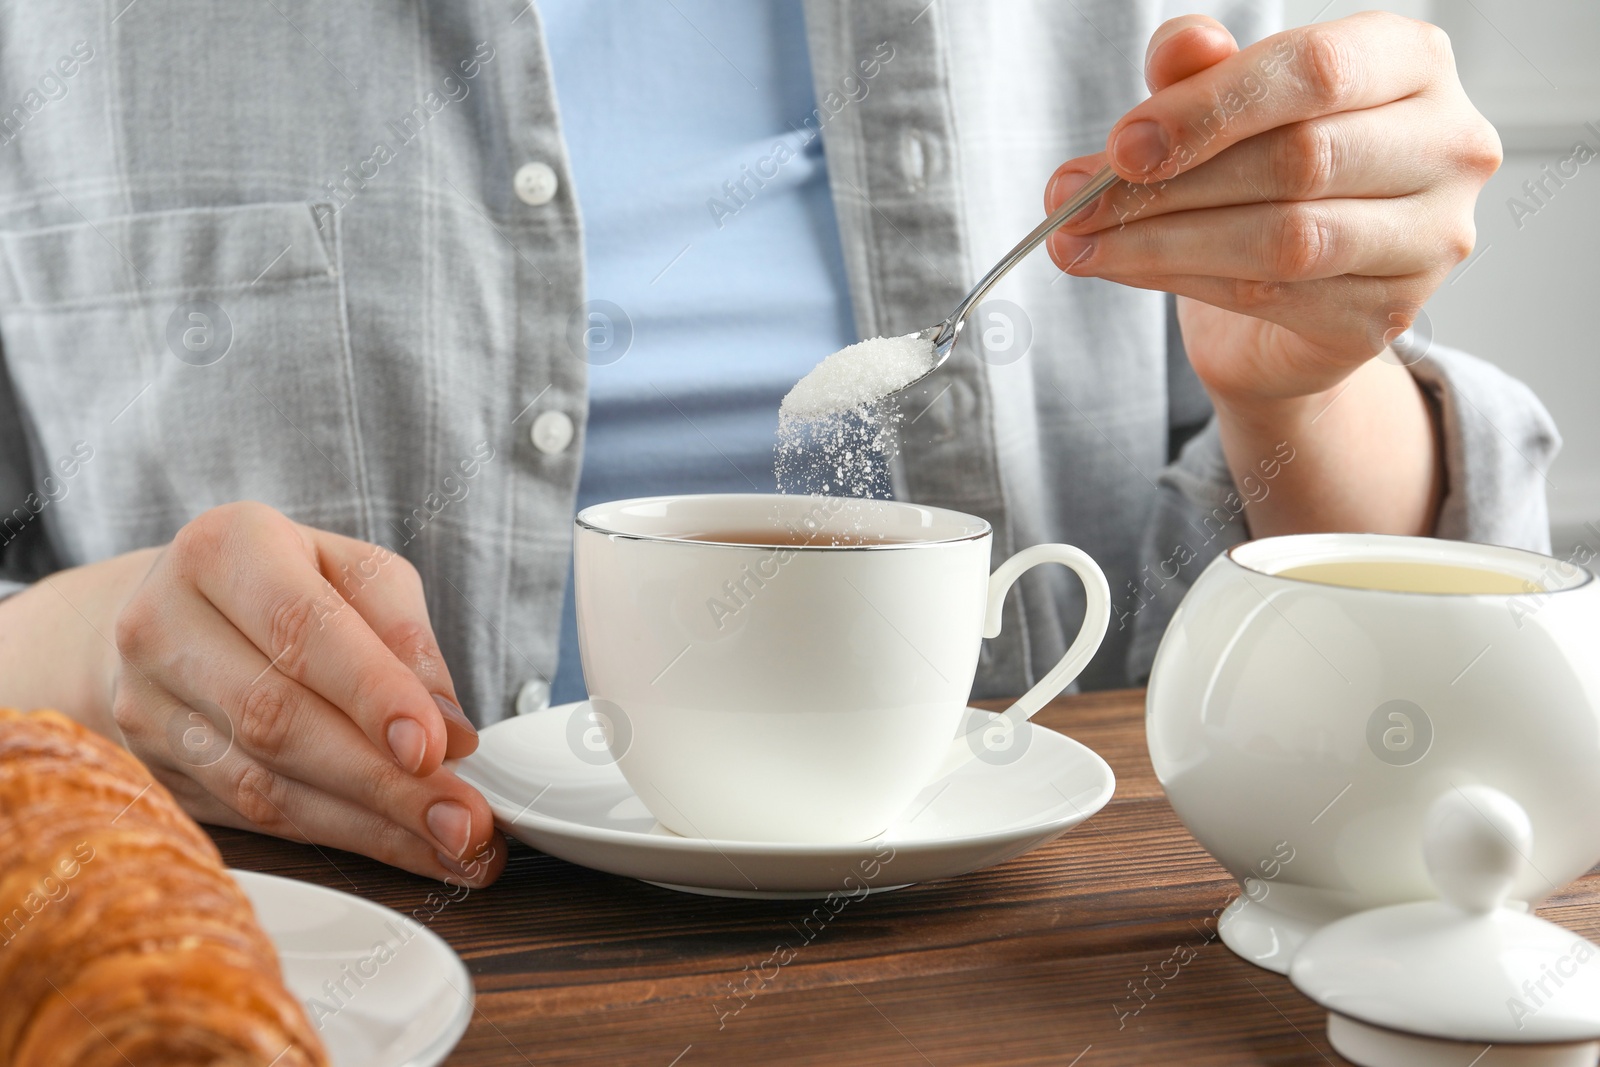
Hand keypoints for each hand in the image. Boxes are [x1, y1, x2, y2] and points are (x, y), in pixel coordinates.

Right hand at [105, 501, 503, 884]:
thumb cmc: (285, 584)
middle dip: (384, 781)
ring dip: (370, 826)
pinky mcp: (154, 771)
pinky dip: (339, 837)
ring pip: (264, 784)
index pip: (300, 629)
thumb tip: (450, 729)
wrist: (172, 614)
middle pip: (278, 718)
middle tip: (464, 819)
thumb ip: (405, 638)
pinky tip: (403, 848)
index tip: (435, 748)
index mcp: (225, 550)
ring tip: (452, 844)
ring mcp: (146, 705)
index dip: (370, 694)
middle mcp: (165, 625)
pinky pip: (253, 818)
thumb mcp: (357, 574)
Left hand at [1043, 12, 1499, 406]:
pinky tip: (1124, 268)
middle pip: (1296, 159)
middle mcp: (1446, 145)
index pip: (1315, 70)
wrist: (1292, 303)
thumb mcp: (1227, 111)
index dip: (1208, 108)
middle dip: (1168, 184)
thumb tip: (1178, 52)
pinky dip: (1184, 281)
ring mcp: (1430, 238)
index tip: (1122, 145)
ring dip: (1162, 241)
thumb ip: (1203, 73)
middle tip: (1075, 199)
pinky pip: (1274, 297)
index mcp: (1412, 63)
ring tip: (1081, 240)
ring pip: (1284, 237)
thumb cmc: (1267, 179)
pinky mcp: (1391, 315)